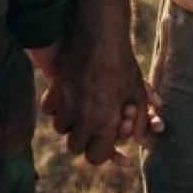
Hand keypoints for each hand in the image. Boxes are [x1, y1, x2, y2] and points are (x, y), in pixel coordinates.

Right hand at [39, 16, 158, 166]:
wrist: (101, 36)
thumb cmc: (123, 64)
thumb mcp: (137, 93)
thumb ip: (140, 122)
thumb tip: (142, 142)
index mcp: (106, 123)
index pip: (96, 156)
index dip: (100, 152)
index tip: (102, 143)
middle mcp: (84, 118)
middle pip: (75, 146)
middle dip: (83, 140)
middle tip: (90, 127)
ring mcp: (67, 105)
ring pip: (61, 128)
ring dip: (69, 124)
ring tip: (79, 112)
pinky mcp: (55, 90)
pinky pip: (49, 110)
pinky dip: (56, 108)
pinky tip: (66, 99)